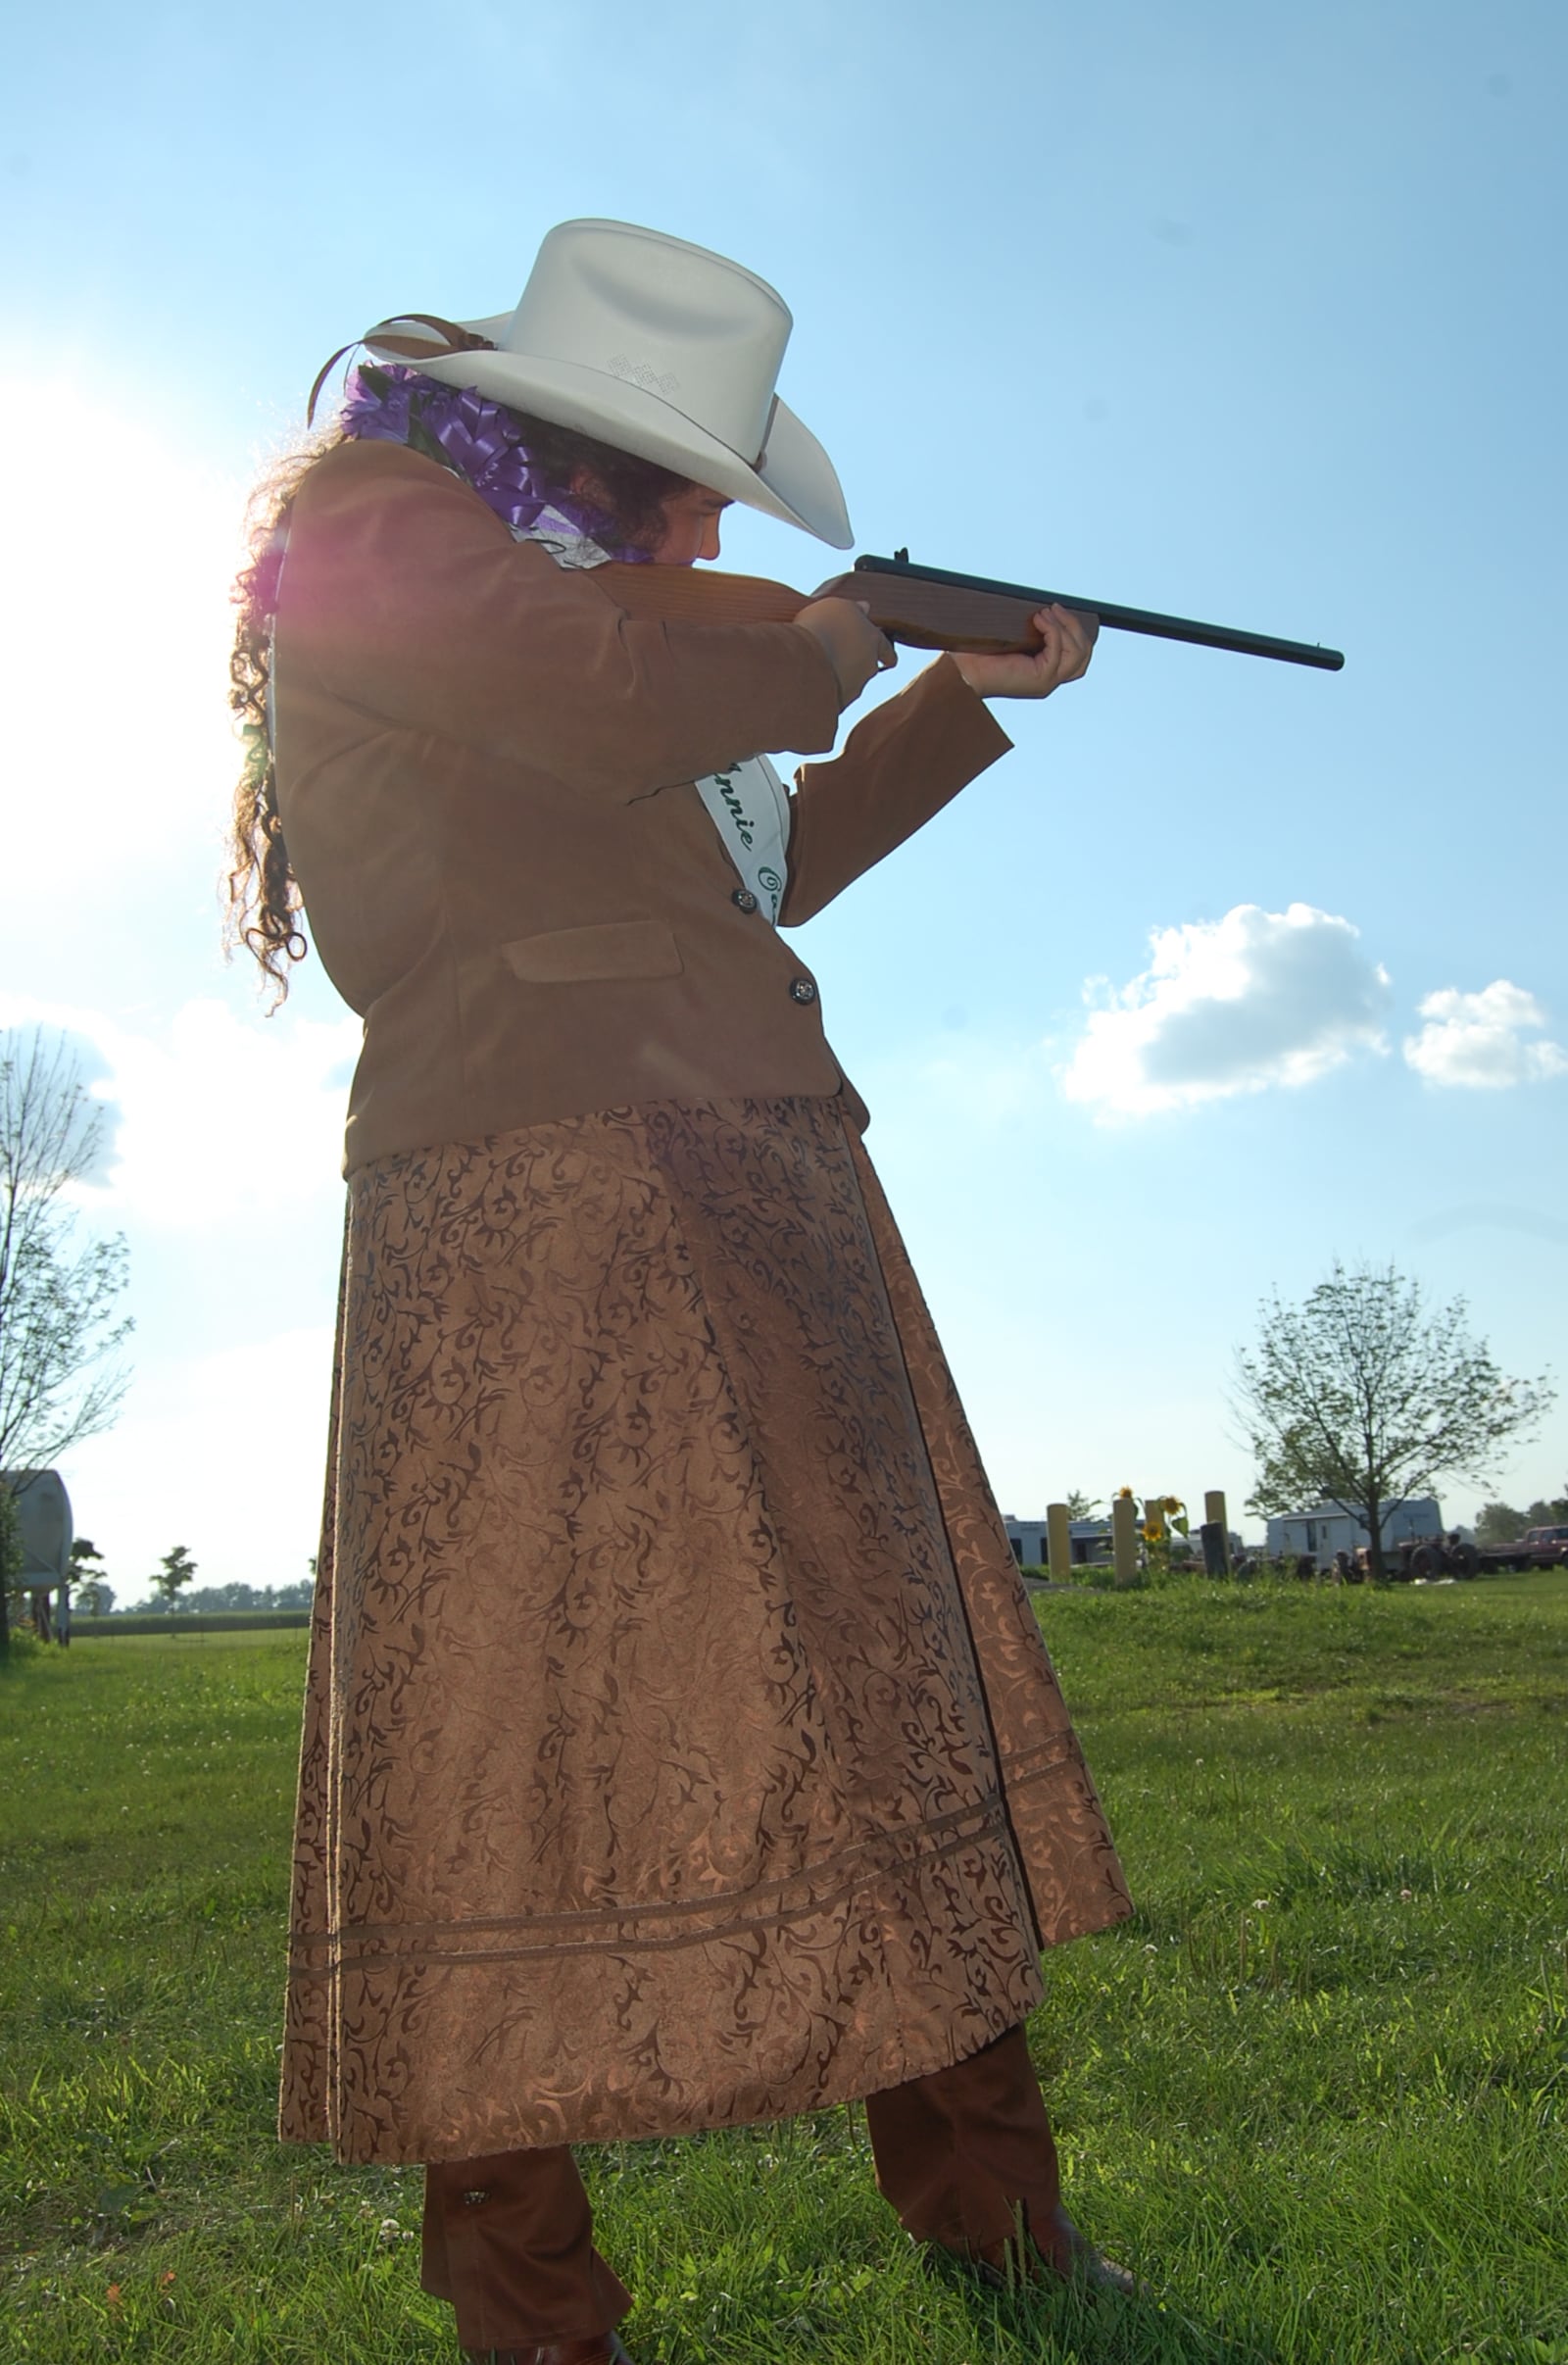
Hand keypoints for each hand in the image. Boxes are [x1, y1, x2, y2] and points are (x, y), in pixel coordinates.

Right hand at [793, 597, 895, 707]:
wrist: (803, 660)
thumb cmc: (821, 626)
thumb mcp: (838, 607)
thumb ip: (854, 609)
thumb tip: (865, 607)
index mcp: (872, 640)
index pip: (887, 650)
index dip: (887, 655)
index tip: (891, 661)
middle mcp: (868, 667)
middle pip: (867, 668)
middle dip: (857, 665)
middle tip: (840, 658)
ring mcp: (853, 688)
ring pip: (849, 684)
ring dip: (838, 679)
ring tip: (816, 670)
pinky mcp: (836, 706)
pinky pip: (832, 699)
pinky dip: (825, 693)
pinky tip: (810, 685)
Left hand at [952, 604, 1097, 699]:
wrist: (962, 673)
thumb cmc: (978, 655)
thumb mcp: (1011, 638)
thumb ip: (1030, 629)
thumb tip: (1042, 606)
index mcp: (1043, 672)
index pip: (1077, 655)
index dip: (1074, 630)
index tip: (1057, 610)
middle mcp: (1049, 680)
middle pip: (1083, 654)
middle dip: (1074, 626)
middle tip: (1055, 608)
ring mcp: (1047, 682)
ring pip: (1077, 653)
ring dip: (1065, 627)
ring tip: (1045, 613)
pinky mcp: (1040, 679)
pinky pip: (1058, 650)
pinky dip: (1052, 630)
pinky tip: (1038, 619)